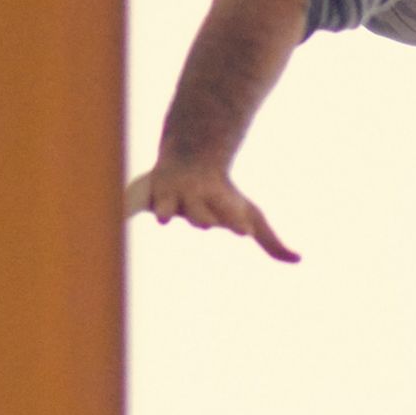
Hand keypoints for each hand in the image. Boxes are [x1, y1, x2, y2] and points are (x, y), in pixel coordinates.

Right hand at [126, 160, 300, 263]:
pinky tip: (116, 221)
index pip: (228, 215)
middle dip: (201, 216)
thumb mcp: (251, 214)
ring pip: (168, 203)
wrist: (193, 155)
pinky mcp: (148, 195)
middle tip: (206, 223)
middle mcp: (193, 198)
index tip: (243, 230)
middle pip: (198, 211)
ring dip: (168, 209)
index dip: (234, 221)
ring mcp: (169, 194)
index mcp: (218, 203)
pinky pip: (132, 204)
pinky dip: (124, 210)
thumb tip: (299, 259)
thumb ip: (270, 241)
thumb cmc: (224, 194)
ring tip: (167, 219)